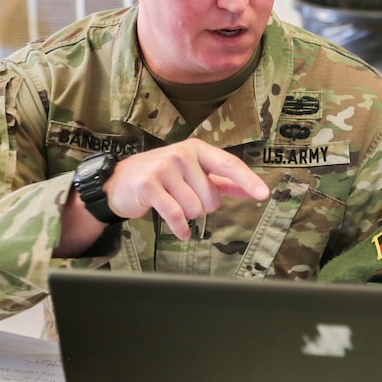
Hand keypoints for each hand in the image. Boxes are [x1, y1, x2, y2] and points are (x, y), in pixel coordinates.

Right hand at [102, 139, 269, 239]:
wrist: (118, 183)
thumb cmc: (162, 178)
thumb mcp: (193, 174)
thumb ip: (222, 182)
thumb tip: (252, 190)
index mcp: (197, 150)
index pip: (229, 165)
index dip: (248, 180)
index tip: (263, 194)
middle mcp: (182, 155)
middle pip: (211, 197)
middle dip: (201, 206)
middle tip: (183, 198)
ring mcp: (165, 168)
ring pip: (194, 208)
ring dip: (187, 215)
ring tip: (172, 204)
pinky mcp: (150, 185)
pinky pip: (176, 215)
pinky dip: (180, 229)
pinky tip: (181, 232)